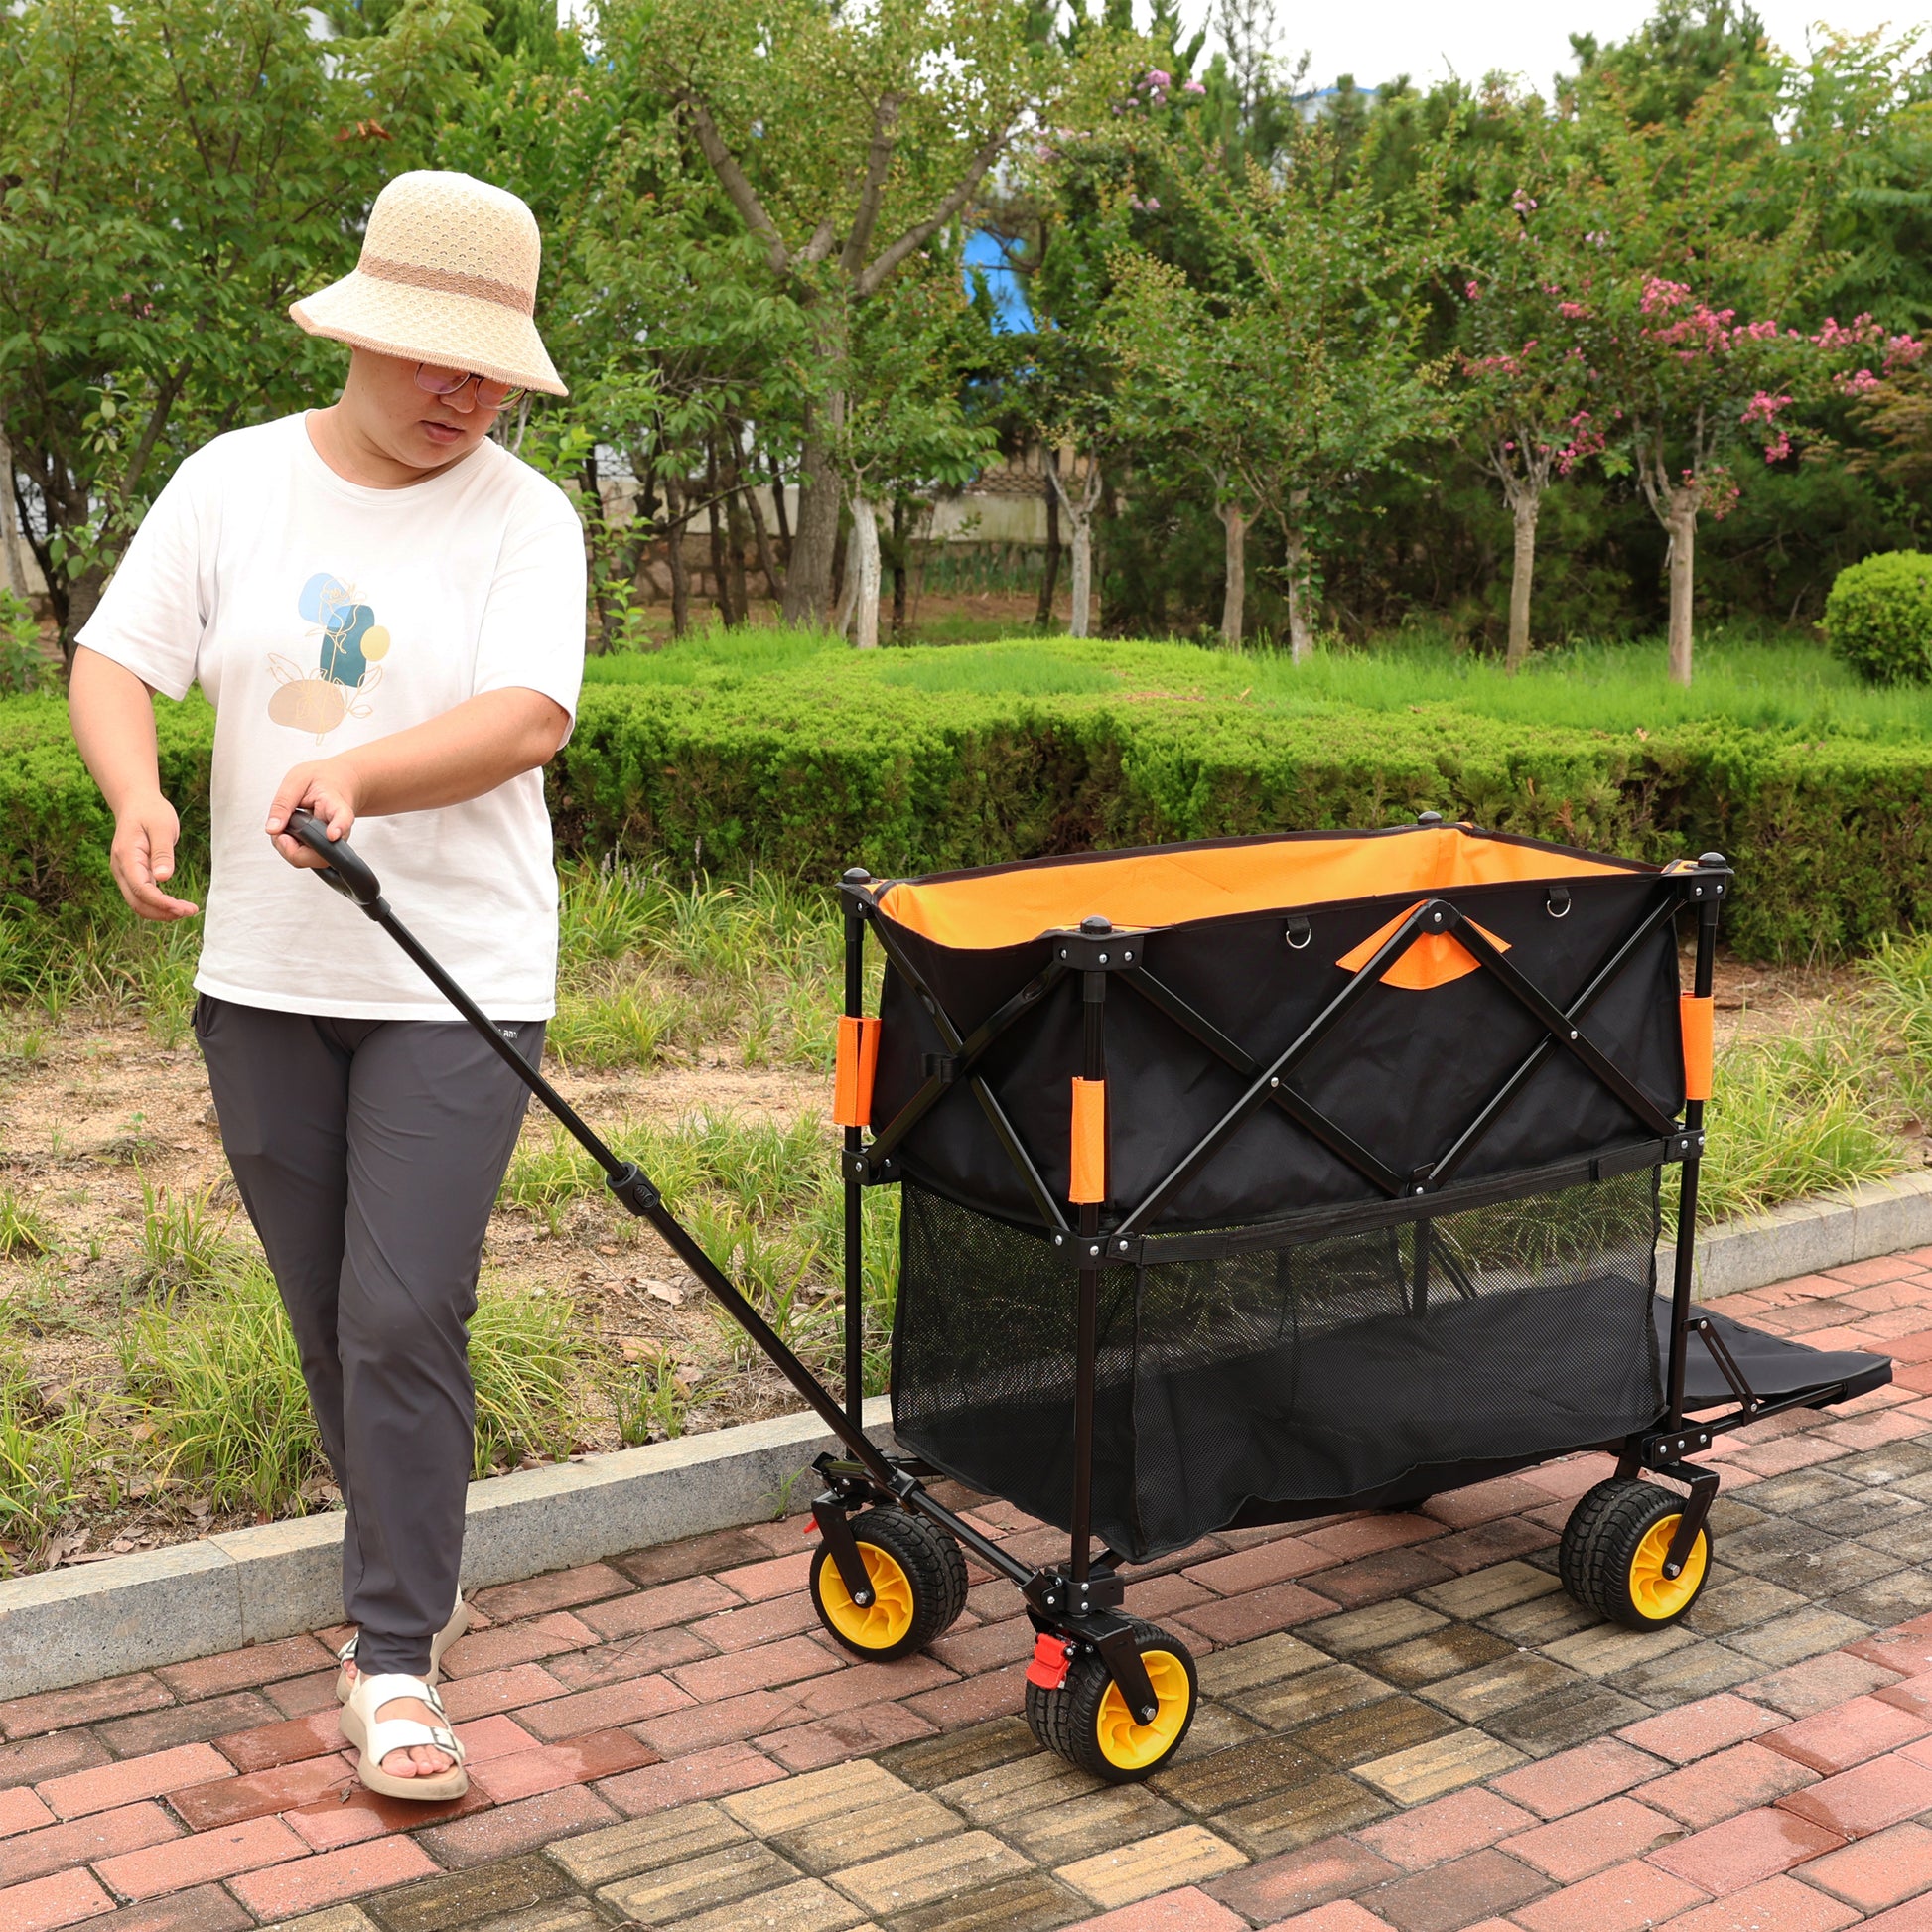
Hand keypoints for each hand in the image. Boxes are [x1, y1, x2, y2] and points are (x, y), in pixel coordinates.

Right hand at [111, 791, 197, 920]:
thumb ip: (162, 853)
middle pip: (136, 902)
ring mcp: (124, 873)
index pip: (140, 889)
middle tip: (190, 911)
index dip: (161, 903)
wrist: (136, 802)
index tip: (182, 909)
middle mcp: (121, 868)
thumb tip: (164, 877)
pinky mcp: (132, 874)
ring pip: (138, 902)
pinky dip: (158, 904)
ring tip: (187, 910)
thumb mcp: (162, 827)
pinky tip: (176, 905)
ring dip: (161, 911)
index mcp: (126, 856)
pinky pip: (142, 895)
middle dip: (162, 912)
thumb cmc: (151, 811)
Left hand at [266, 759, 359, 869]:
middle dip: (294, 851)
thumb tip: (272, 829)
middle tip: (280, 834)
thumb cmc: (320, 779)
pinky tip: (288, 834)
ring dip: (289, 850)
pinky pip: (306, 858)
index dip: (339, 828)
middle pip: (324, 853)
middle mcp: (339, 828)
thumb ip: (283, 804)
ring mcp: (333, 841)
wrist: (337, 782)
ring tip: (283, 829)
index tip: (332, 835)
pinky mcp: (324, 847)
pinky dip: (290, 849)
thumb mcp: (296, 780)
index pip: (343, 818)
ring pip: (312, 860)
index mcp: (336, 805)